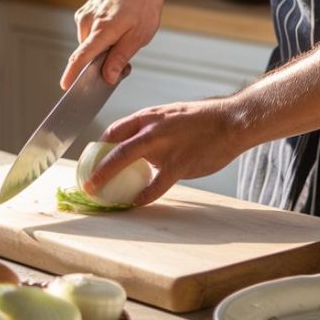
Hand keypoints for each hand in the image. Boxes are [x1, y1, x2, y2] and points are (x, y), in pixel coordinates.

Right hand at [61, 0, 166, 88]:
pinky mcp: (84, 12)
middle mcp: (88, 21)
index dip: (72, 73)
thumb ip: (120, 58)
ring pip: (88, 45)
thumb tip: (107, 77)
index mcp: (103, 28)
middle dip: (101, 64)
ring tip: (122, 37)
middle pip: (86, 54)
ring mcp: (85, 15)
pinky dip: (99, 38)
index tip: (65, 86)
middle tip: (125, 62)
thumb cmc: (144, 6)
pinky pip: (88, 34)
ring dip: (102, 50)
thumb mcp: (139, 36)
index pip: (82, 56)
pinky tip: (115, 29)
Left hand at [83, 98, 245, 205]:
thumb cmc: (204, 120)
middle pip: (112, 147)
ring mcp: (162, 146)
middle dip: (95, 167)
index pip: (114, 130)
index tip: (93, 160)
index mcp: (149, 116)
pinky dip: (143, 197)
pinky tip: (137, 203)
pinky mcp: (178, 164)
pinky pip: (154, 185)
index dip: (99, 147)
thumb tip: (142, 146)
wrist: (232, 121)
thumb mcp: (172, 116)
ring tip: (100, 194)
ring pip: (125, 162)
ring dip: (108, 179)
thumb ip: (154, 130)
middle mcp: (150, 128)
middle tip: (87, 184)